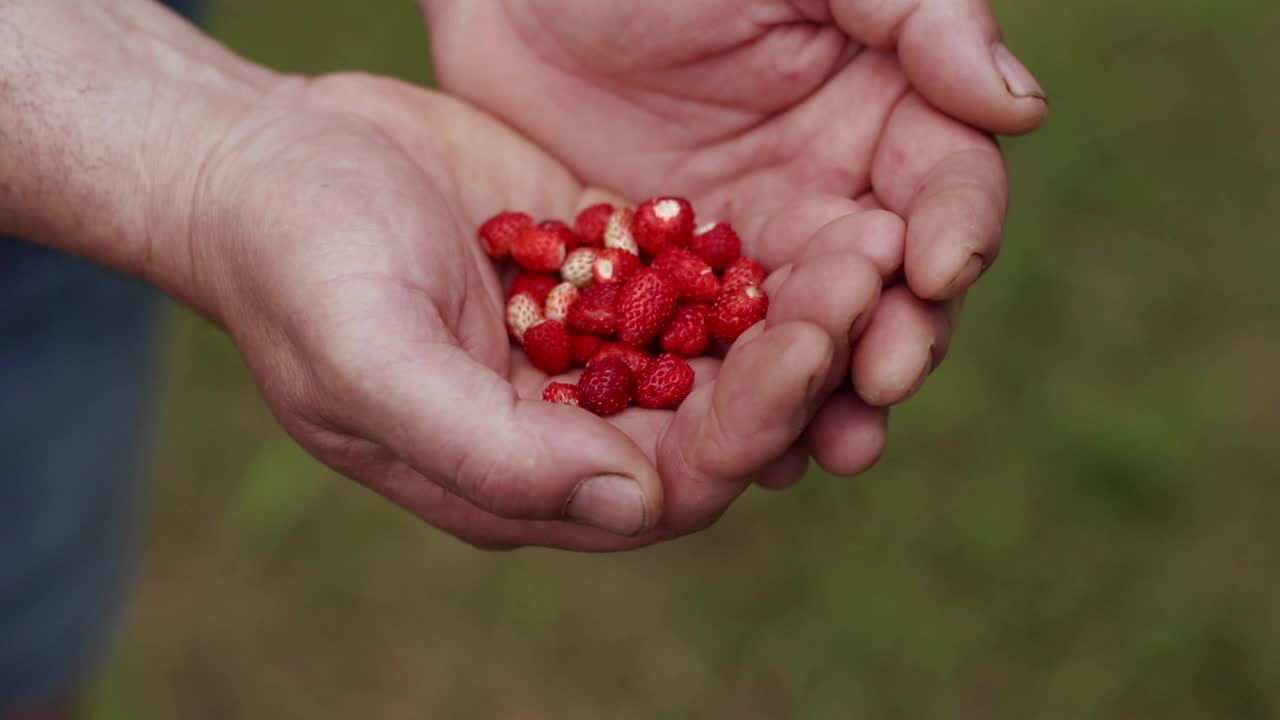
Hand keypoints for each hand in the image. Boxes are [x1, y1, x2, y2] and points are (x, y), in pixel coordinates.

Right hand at [176, 73, 845, 549]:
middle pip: (716, 418)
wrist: (265, 161)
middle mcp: (570, 421)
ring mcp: (589, 343)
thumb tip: (633, 506)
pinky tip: (805, 207)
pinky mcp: (600, 267)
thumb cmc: (297, 267)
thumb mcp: (372, 362)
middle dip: (795, 361)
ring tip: (863, 241)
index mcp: (522, 475)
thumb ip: (491, 453)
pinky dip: (747, 254)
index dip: (746, 429)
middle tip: (863, 281)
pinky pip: (692, 275)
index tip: (804, 349)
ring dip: (792, 305)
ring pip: (719, 348)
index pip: (669, 484)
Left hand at [424, 0, 1045, 478]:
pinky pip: (709, 361)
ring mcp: (749, 254)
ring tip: (823, 450)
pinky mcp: (669, 294)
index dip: (956, 229)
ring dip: (820, 400)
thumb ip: (916, 16)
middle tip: (881, 384)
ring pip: (805, 343)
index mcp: (885, 117)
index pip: (948, 186)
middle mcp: (829, 197)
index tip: (938, 269)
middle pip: (887, 288)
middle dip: (893, 339)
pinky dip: (725, 407)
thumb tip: (1020, 110)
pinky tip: (734, 454)